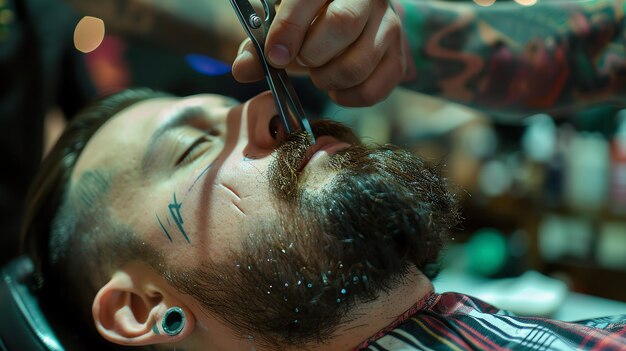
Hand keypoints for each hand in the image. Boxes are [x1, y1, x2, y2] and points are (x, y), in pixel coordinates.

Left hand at [232, 0, 406, 106]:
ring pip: (358, 63)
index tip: (275, 55)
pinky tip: (336, 88)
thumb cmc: (312, 22)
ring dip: (327, 79)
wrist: (355, 21)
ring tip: (318, 74)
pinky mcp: (398, 59)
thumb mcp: (284, 25)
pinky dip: (348, 97)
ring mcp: (389, 28)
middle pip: (343, 24)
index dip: (289, 29)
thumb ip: (259, 45)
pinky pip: (373, 90)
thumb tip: (242, 69)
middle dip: (311, 54)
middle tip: (302, 61)